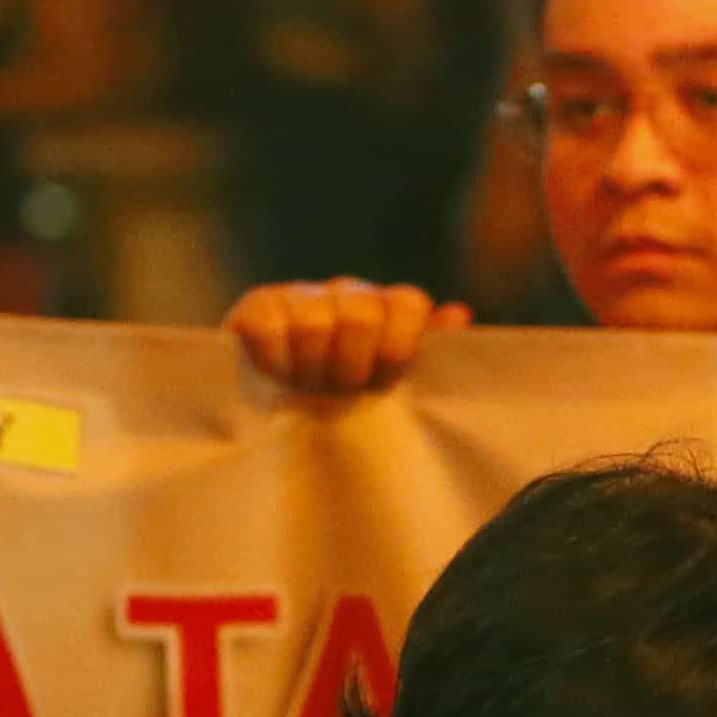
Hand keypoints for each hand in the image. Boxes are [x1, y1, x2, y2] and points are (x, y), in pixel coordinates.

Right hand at [226, 277, 469, 394]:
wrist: (273, 422)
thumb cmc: (344, 408)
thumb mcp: (390, 389)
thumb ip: (426, 353)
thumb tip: (460, 313)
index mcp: (386, 308)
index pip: (408, 303)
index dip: (396, 351)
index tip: (380, 385)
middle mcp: (346, 293)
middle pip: (362, 314)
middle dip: (350, 368)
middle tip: (337, 391)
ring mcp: (300, 296)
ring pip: (314, 321)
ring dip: (310, 369)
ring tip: (304, 387)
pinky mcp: (256, 306)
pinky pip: (269, 323)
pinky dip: (274, 358)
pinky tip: (275, 373)